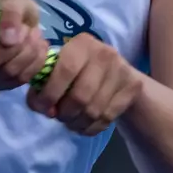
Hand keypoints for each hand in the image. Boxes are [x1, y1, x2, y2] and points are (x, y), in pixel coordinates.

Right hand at [0, 0, 51, 90]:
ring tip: (36, 36)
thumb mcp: (14, 0)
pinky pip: (17, 81)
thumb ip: (11, 13)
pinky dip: (34, 65)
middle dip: (16, 47)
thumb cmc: (8, 9)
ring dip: (29, 54)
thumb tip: (8, 40)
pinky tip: (39, 49)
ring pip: (6, 72)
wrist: (17, 23)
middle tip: (30, 29)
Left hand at [26, 35, 143, 135]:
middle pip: (80, 96)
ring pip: (93, 111)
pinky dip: (90, 128)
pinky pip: (106, 118)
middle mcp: (104, 53)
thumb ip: (45, 82)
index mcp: (82, 44)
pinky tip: (84, 124)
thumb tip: (40, 106)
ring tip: (70, 121)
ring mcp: (121, 71)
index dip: (50, 94)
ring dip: (76, 123)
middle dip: (64, 113)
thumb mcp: (61, 67)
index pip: (65, 71)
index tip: (42, 107)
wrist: (119, 74)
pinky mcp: (132, 88)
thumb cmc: (80, 71)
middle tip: (58, 116)